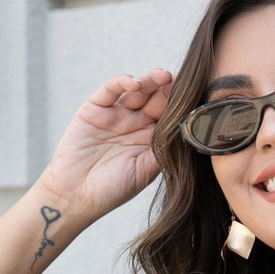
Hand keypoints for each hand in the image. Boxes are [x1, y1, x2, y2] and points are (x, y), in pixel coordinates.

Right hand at [40, 69, 175, 219]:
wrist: (76, 196)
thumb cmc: (112, 189)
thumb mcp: (147, 170)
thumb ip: (165, 148)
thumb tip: (189, 128)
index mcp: (149, 138)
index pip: (169, 115)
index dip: (181, 105)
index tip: (198, 95)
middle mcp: (134, 123)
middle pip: (156, 98)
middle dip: (170, 88)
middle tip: (185, 80)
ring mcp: (114, 114)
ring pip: (137, 90)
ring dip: (151, 80)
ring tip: (164, 76)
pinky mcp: (94, 109)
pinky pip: (110, 90)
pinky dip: (122, 82)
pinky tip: (135, 83)